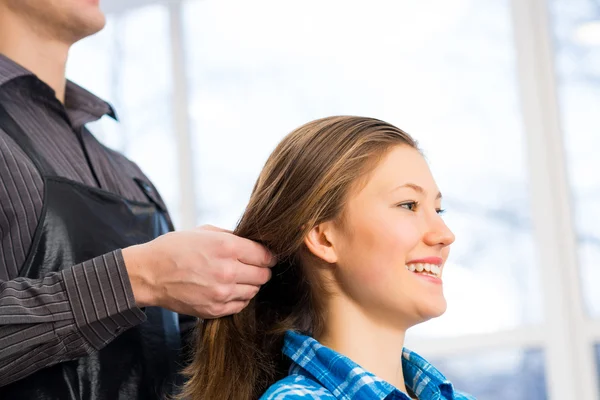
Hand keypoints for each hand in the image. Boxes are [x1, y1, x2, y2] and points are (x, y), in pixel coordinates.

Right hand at [122, 225, 275, 317]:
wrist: (149, 274)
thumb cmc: (175, 249)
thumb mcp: (205, 232)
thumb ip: (232, 237)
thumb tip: (254, 242)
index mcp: (227, 247)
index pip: (265, 255)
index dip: (268, 255)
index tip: (266, 256)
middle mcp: (227, 271)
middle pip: (264, 275)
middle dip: (261, 270)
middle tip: (252, 266)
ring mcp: (221, 293)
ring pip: (254, 291)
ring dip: (250, 284)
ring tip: (237, 277)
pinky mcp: (215, 310)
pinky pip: (240, 305)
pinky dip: (239, 297)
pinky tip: (228, 289)